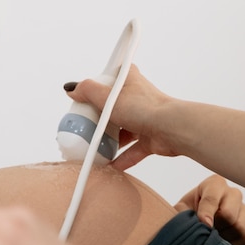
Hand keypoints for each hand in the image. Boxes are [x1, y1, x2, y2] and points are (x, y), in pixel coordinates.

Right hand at [65, 65, 179, 170]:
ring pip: (122, 130)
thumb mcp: (108, 95)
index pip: (106, 81)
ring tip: (93, 148)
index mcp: (128, 79)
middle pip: (112, 108)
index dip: (94, 90)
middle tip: (84, 128)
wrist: (171, 128)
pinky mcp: (150, 137)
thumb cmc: (145, 107)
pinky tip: (109, 165)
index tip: (80, 101)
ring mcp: (144, 118)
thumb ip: (88, 90)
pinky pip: (132, 150)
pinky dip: (121, 158)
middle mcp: (137, 97)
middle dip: (99, 120)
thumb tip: (73, 89)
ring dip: (109, 140)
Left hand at [174, 174, 244, 244]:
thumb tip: (196, 224)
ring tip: (213, 237)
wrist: (193, 225)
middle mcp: (232, 194)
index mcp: (214, 184)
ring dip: (224, 237)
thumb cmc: (186, 214)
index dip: (206, 214)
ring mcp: (244, 210)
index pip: (212, 199)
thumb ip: (182, 213)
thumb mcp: (180, 210)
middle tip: (206, 231)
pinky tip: (224, 243)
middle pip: (229, 214)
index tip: (202, 224)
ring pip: (240, 227)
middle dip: (215, 227)